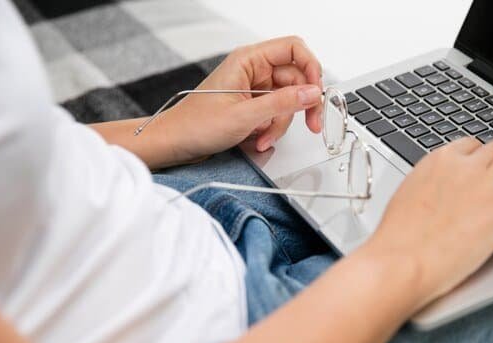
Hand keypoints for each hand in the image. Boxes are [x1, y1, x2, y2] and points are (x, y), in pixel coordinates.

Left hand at [159, 36, 323, 162]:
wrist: (175, 143)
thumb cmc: (196, 124)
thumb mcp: (245, 115)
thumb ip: (283, 103)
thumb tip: (312, 93)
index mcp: (249, 60)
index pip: (293, 49)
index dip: (311, 68)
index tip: (316, 91)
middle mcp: (254, 71)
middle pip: (296, 79)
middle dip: (302, 105)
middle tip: (312, 123)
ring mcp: (254, 89)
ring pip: (288, 101)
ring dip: (282, 123)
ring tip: (266, 137)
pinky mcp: (253, 106)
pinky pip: (276, 114)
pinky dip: (273, 129)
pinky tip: (260, 139)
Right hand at [364, 138, 492, 308]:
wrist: (403, 262)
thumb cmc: (399, 241)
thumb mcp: (409, 197)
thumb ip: (430, 185)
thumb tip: (441, 191)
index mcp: (438, 162)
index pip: (470, 145)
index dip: (481, 158)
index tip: (485, 169)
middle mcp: (464, 167)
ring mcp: (486, 185)